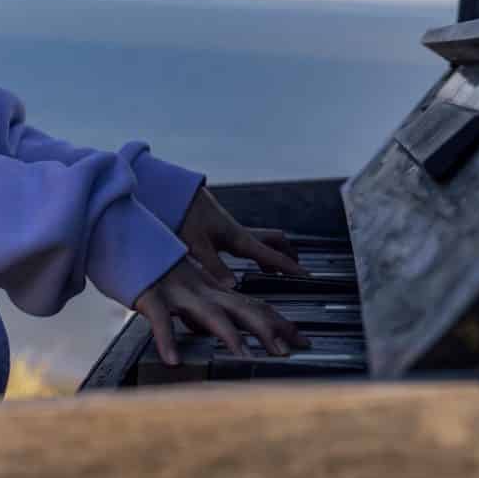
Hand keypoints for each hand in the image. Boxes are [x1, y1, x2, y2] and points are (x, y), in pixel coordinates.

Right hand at [132, 258, 311, 364]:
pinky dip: (166, 339)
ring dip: (229, 336)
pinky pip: (159, 319)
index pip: (254, 307)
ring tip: (245, 357)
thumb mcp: (185, 294)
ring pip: (209, 314)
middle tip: (288, 352)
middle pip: (243, 309)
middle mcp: (202, 292)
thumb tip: (221, 334)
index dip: (280, 324)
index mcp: (213, 292)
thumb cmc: (156, 270)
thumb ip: (204, 313)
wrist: (126, 236)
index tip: (302, 341)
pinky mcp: (150, 296)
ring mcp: (178, 294)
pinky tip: (172, 359)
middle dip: (269, 330)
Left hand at [175, 186, 309, 288]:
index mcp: (238, 238)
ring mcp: (231, 229)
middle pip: (274, 242)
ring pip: (262, 241)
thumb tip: (233, 286)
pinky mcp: (221, 228)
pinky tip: (245, 259)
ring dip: (272, 253)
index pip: (272, 255)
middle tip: (295, 270)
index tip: (306, 275)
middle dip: (287, 255)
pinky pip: (248, 241)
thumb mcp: (196, 244)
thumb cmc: (182, 213)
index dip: (290, 267)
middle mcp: (239, 233)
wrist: (171, 191)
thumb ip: (214, 266)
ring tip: (274, 270)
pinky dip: (255, 251)